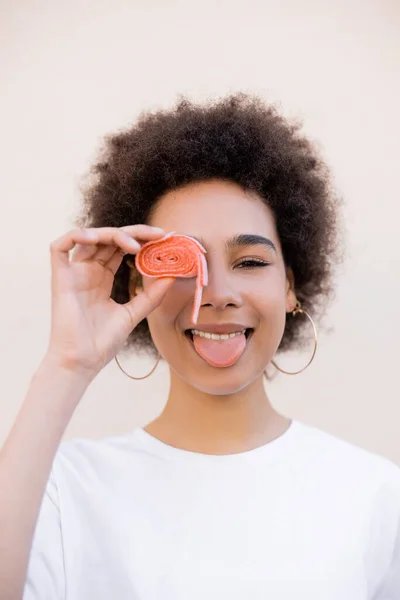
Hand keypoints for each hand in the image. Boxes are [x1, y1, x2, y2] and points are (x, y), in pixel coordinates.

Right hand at [45, 225, 174, 377]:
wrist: (82, 362)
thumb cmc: (102, 343)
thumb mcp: (133, 314)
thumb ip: (150, 296)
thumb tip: (172, 276)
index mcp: (102, 278)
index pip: (121, 248)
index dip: (141, 240)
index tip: (165, 239)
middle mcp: (87, 271)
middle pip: (109, 239)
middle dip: (135, 233)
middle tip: (159, 235)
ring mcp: (73, 273)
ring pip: (89, 237)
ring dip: (113, 234)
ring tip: (135, 246)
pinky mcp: (59, 277)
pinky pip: (60, 246)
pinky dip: (77, 235)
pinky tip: (97, 238)